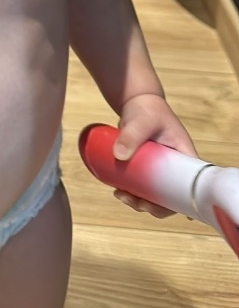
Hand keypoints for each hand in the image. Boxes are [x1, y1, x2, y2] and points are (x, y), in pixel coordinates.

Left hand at [112, 93, 196, 218]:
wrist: (137, 101)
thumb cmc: (147, 109)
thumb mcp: (141, 120)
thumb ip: (131, 135)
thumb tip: (119, 156)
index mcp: (185, 157)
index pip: (188, 187)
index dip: (177, 204)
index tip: (158, 207)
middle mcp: (176, 166)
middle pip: (171, 197)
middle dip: (153, 205)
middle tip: (133, 201)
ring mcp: (162, 169)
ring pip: (156, 195)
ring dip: (140, 201)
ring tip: (120, 195)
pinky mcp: (149, 169)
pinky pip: (145, 187)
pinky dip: (134, 192)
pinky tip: (119, 190)